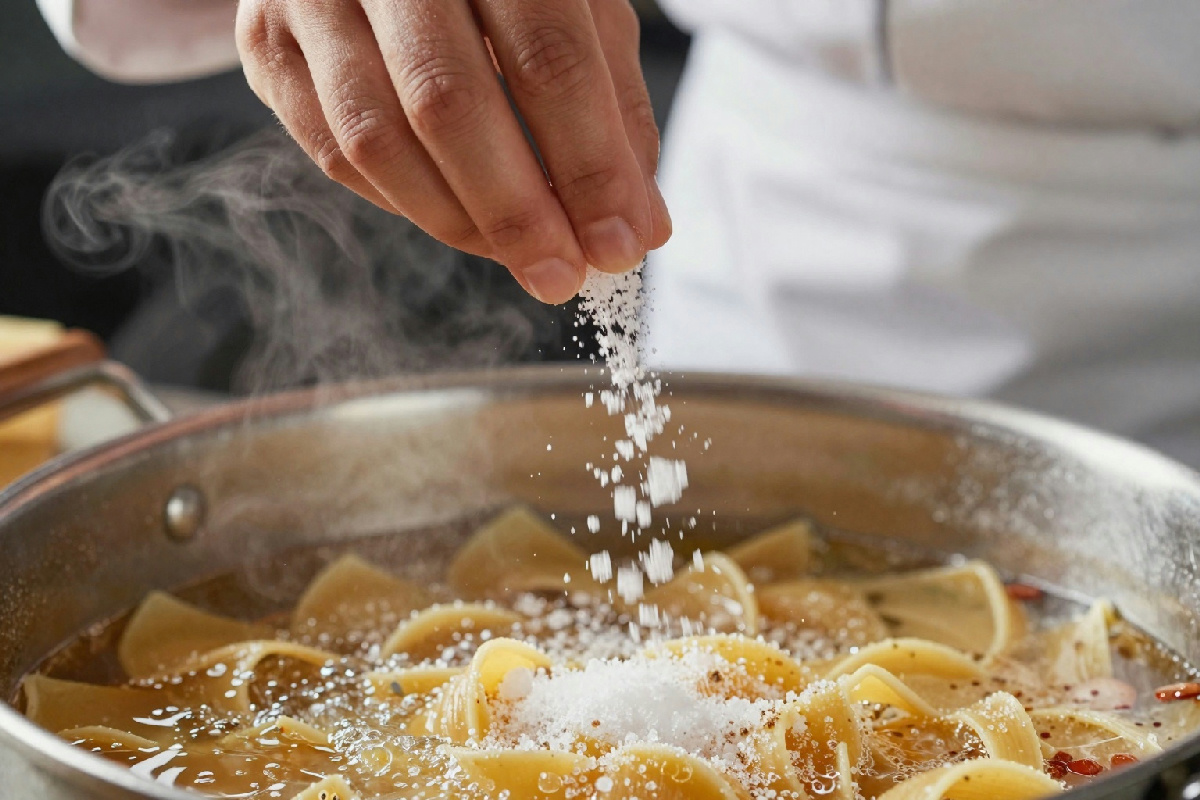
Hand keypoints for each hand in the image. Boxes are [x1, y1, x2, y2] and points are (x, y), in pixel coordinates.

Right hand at [236, 0, 671, 303]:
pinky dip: (402, 202)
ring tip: (519, 258)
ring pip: (375, 137)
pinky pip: (330, 149)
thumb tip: (637, 227)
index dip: (587, 164)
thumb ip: (612, 109)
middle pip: (449, 100)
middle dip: (514, 211)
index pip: (547, 58)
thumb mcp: (577, 8)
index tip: (618, 245)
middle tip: (560, 276)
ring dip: (456, 220)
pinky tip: (458, 218)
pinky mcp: (266, 39)